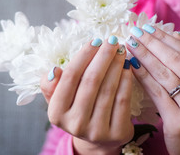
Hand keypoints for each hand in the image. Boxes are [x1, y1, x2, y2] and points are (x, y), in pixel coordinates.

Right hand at [40, 37, 133, 154]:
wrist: (98, 138)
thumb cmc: (77, 110)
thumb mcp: (59, 99)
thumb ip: (51, 85)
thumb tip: (54, 71)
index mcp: (56, 113)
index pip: (70, 77)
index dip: (83, 56)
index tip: (95, 40)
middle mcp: (74, 124)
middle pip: (91, 81)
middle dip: (103, 57)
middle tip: (111, 40)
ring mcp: (97, 131)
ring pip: (108, 89)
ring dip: (116, 65)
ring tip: (120, 50)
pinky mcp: (117, 133)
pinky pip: (123, 100)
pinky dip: (126, 80)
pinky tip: (127, 66)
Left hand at [126, 26, 179, 154]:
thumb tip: (173, 34)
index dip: (165, 37)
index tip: (147, 27)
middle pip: (175, 60)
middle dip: (152, 43)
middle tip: (134, 31)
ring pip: (164, 74)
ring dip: (144, 56)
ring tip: (130, 44)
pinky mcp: (178, 121)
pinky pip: (155, 92)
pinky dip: (142, 76)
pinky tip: (131, 65)